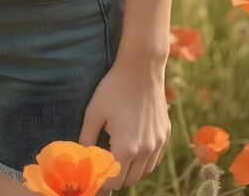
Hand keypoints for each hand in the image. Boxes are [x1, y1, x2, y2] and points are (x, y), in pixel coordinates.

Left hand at [77, 56, 170, 190]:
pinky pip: (155, 158)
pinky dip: (144, 160)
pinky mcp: (165, 134)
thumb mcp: (93, 112)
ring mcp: (158, 143)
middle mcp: (145, 150)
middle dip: (115, 177)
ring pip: (145, 171)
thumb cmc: (114, 88)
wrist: (141, 68)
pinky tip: (134, 147)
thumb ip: (86, 139)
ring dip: (131, 170)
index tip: (94, 172)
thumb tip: (83, 156)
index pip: (113, 181)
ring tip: (118, 155)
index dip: (102, 179)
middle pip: (130, 180)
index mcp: (126, 148)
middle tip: (104, 163)